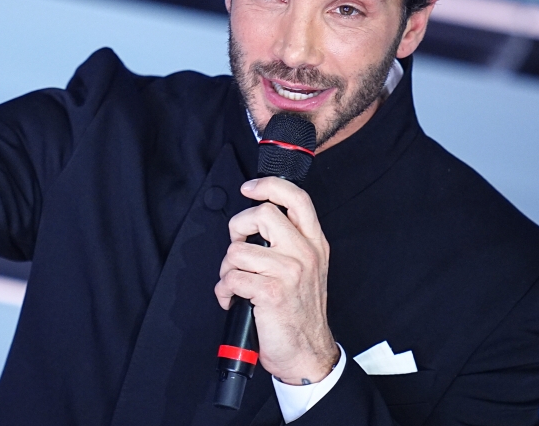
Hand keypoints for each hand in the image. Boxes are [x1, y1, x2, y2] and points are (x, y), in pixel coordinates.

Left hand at [214, 177, 339, 385]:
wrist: (308, 353)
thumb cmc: (300, 312)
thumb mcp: (307, 269)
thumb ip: (289, 241)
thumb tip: (255, 220)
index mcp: (314, 244)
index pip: (296, 198)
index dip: (269, 185)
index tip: (250, 188)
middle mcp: (305, 254)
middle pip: (262, 214)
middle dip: (237, 228)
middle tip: (238, 247)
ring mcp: (289, 272)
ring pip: (238, 251)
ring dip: (227, 269)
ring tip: (236, 283)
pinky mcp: (271, 292)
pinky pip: (231, 278)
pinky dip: (224, 291)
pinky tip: (234, 300)